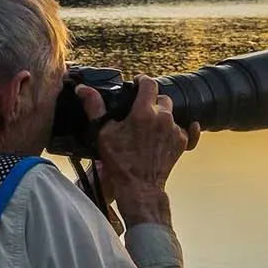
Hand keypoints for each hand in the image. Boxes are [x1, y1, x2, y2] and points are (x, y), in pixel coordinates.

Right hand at [76, 76, 199, 227]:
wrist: (139, 187)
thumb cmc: (120, 162)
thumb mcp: (103, 133)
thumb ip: (95, 107)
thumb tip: (84, 89)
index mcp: (144, 112)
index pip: (149, 83)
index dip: (142, 80)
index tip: (137, 82)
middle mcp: (163, 118)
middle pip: (162, 98)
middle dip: (152, 101)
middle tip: (140, 111)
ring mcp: (175, 130)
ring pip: (171, 114)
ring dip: (162, 116)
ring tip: (149, 127)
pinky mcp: (182, 143)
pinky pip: (182, 129)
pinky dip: (175, 130)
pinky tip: (168, 132)